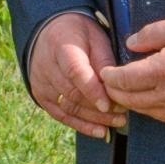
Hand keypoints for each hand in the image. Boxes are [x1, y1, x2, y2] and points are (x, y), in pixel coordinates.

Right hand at [27, 12, 127, 139]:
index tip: (109, 105)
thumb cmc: (79, 33)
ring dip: (94, 119)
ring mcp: (41, 83)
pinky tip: (100, 131)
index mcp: (61, 46)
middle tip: (123, 113)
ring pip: (69, 107)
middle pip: (73, 93)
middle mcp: (46, 67)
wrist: (49, 31)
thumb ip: (104, 59)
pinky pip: (62, 116)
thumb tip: (115, 86)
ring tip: (117, 123)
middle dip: (99, 108)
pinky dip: (81, 125)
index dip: (92, 90)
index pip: (75, 72)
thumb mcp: (95, 36)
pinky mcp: (41, 96)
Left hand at [98, 17, 164, 127]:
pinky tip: (148, 100)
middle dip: (114, 92)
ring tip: (124, 91)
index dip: (110, 76)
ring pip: (144, 112)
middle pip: (129, 100)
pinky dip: (149, 110)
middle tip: (108, 83)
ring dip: (130, 102)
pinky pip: (161, 118)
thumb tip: (131, 43)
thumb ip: (153, 33)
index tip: (104, 71)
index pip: (124, 80)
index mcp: (164, 71)